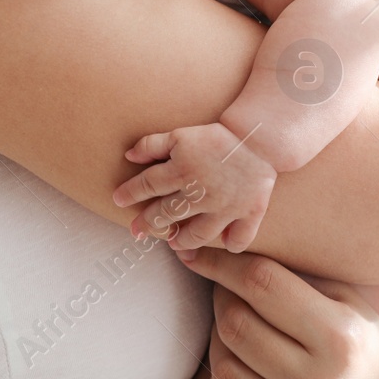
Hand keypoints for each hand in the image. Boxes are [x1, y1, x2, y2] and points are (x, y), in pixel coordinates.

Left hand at [112, 123, 276, 252]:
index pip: (147, 186)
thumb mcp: (180, 134)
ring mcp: (225, 208)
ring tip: (174, 242)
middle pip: (166, 214)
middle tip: (136, 231)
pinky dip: (231, 244)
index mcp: (181, 171)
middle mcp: (200, 194)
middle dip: (147, 224)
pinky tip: (223, 244)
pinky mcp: (249, 213)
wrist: (260, 137)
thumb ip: (152, 144)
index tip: (118, 200)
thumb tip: (128, 156)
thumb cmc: (217, 135)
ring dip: (182, 241)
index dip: (129, 194)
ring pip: (197, 234)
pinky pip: (239, 238)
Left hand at [177, 249, 378, 378]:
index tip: (199, 250)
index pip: (262, 283)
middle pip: (235, 323)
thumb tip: (239, 245)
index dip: (222, 262)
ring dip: (218, 336)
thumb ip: (303, 280)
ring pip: (224, 365)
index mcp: (341, 336)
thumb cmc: (369, 352)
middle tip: (224, 284)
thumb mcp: (353, 307)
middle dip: (219, 295)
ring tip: (235, 320)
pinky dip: (224, 372)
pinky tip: (240, 358)